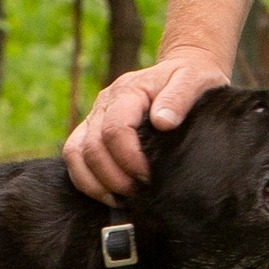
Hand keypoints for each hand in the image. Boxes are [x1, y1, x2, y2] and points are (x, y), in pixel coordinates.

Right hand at [64, 52, 228, 201]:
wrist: (181, 68)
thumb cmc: (190, 77)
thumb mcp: (194, 79)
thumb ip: (179, 97)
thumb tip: (162, 122)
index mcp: (127, 91)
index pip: (114, 130)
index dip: (129, 160)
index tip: (150, 177)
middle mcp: (104, 103)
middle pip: (92, 148)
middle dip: (114, 178)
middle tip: (140, 194)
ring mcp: (94, 116)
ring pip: (75, 154)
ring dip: (96, 184)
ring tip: (123, 200)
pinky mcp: (91, 130)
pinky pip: (74, 157)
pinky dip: (87, 181)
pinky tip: (112, 196)